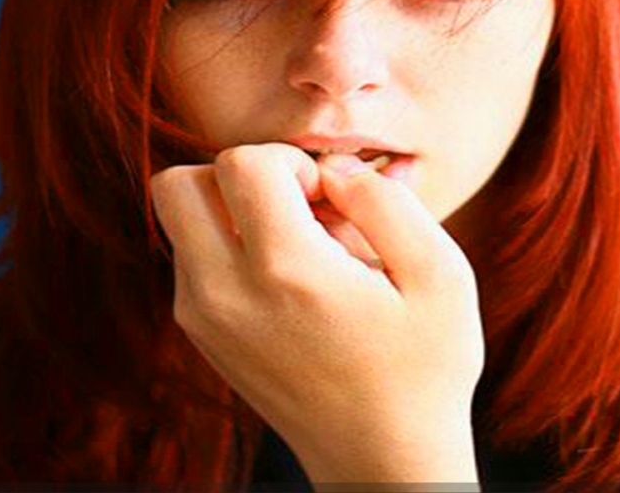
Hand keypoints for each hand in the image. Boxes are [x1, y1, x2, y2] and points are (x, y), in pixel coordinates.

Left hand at [148, 143, 484, 485]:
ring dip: (232, 208)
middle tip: (297, 208)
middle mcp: (224, 293)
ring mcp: (203, 317)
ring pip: (180, 216)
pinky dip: (230, 243)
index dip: (291, 161)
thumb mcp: (441, 275)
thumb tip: (330, 167)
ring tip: (299, 244)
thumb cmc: (422, 368)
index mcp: (285, 272)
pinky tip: (289, 275)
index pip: (241, 162)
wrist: (380, 457)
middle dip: (239, 175)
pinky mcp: (200, 332)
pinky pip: (191, 253)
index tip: (330, 200)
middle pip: (178, 182)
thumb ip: (385, 201)